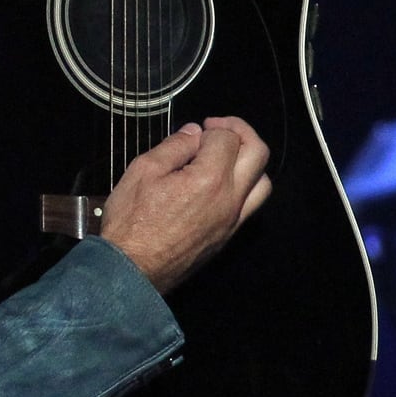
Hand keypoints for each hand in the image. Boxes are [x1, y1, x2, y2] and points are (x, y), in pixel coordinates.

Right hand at [97, 116, 271, 294]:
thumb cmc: (132, 220)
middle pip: (258, 153)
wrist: (132, 268)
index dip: (211, 128)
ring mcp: (233, 220)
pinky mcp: (228, 235)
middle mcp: (230, 198)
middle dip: (241, 132)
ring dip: (249, 161)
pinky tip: (219, 184)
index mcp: (209, 178)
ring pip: (263, 182)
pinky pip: (251, 205)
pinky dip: (244, 185)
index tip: (194, 132)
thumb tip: (194, 132)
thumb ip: (174, 147)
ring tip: (225, 157)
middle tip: (218, 129)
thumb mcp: (143, 171)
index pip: (227, 138)